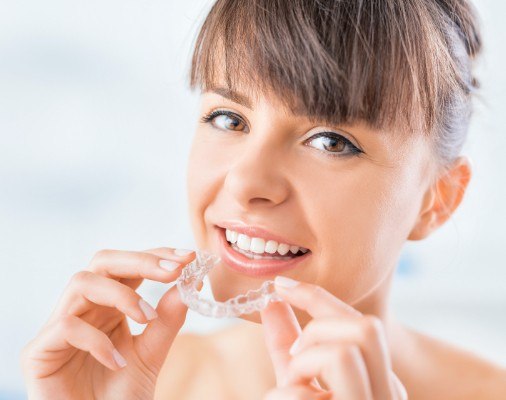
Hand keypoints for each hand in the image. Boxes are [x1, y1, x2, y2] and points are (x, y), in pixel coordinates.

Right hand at [20, 247, 196, 399]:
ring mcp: (59, 328)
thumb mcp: (151, 354)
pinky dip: (97, 339)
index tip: (188, 256)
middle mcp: (84, 309)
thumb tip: (189, 282)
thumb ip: (167, 321)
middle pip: (103, 261)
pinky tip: (117, 361)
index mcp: (109, 306)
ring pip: (81, 282)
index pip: (129, 266)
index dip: (156, 255)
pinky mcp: (39, 352)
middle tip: (173, 270)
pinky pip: (66, 327)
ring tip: (147, 318)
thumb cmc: (119, 396)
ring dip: (121, 295)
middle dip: (140, 260)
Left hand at [260, 277, 407, 399]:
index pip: (362, 323)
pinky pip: (306, 396)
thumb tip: (272, 303)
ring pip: (344, 354)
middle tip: (295, 357)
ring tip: (291, 388)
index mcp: (378, 378)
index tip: (281, 284)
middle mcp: (388, 394)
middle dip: (318, 329)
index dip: (317, 296)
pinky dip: (282, 397)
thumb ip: (288, 346)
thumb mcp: (296, 380)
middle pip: (368, 327)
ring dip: (302, 365)